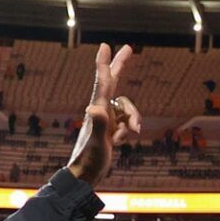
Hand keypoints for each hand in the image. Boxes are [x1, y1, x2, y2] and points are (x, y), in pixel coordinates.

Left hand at [66, 44, 141, 186]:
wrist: (86, 175)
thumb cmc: (89, 159)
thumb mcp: (97, 143)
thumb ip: (99, 125)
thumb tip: (95, 108)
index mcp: (97, 108)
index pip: (103, 81)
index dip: (105, 63)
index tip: (105, 45)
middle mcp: (101, 110)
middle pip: (113, 83)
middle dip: (120, 65)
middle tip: (128, 48)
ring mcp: (106, 118)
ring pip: (127, 108)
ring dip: (133, 119)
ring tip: (132, 133)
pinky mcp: (111, 128)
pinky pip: (126, 122)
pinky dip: (128, 130)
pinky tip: (119, 142)